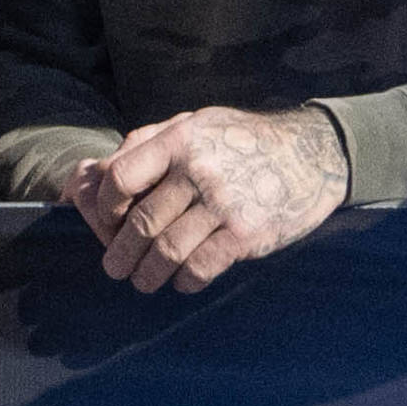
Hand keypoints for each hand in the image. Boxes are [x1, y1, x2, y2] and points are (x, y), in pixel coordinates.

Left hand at [70, 106, 349, 292]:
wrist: (315, 152)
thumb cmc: (241, 141)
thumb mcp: (194, 124)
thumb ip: (144, 144)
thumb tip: (91, 175)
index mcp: (180, 140)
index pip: (119, 179)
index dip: (104, 209)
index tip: (107, 224)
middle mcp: (199, 170)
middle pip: (140, 224)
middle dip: (120, 253)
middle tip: (115, 267)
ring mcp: (224, 204)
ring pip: (166, 252)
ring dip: (147, 275)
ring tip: (143, 281)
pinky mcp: (247, 233)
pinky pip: (200, 268)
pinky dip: (185, 281)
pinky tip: (183, 281)